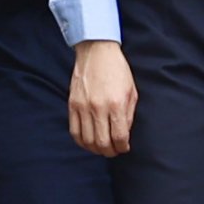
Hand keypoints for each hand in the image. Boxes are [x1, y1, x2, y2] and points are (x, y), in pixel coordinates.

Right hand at [67, 38, 138, 157]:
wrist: (96, 51)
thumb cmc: (117, 70)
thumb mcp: (131, 91)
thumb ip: (128, 115)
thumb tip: (124, 135)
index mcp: (116, 104)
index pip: (119, 136)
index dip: (122, 147)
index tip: (124, 147)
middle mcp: (98, 108)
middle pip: (102, 143)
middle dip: (110, 152)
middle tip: (114, 151)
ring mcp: (83, 107)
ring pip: (87, 140)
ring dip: (96, 149)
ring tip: (102, 148)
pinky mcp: (72, 105)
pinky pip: (74, 131)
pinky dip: (81, 141)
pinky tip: (88, 142)